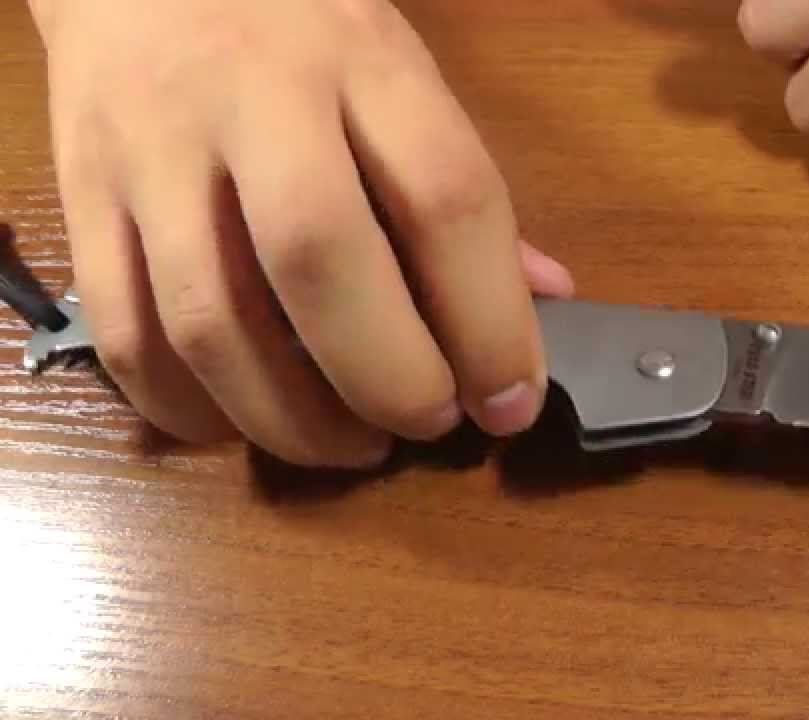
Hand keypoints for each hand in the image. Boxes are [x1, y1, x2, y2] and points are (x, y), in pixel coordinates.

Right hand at [30, 0, 574, 467]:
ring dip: (291, 419)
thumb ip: (459, 185)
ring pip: (209, 320)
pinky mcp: (81, 198)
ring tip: (349, 445)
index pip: (446, 198)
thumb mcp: (399, 71)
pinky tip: (244, 426)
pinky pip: (124, 335)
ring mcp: (151, 149)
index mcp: (365, 64)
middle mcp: (253, 99)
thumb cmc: (298, 28)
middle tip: (428, 424)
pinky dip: (188, 409)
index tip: (511, 403)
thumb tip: (545, 300)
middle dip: (389, 378)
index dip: (490, 323)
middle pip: (321, 260)